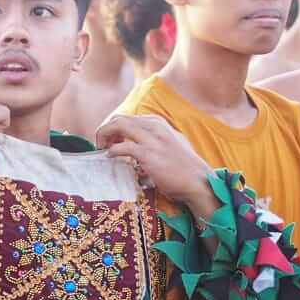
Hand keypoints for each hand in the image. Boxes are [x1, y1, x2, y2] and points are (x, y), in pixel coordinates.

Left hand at [95, 115, 216, 221]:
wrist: (198, 181)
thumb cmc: (184, 166)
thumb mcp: (171, 143)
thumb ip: (155, 139)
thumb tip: (137, 143)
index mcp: (158, 123)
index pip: (127, 118)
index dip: (114, 128)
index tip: (110, 140)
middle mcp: (154, 126)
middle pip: (119, 118)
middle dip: (106, 130)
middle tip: (101, 144)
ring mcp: (151, 140)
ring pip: (118, 125)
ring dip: (105, 135)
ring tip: (102, 148)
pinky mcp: (148, 155)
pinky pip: (123, 147)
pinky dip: (113, 150)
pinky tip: (110, 156)